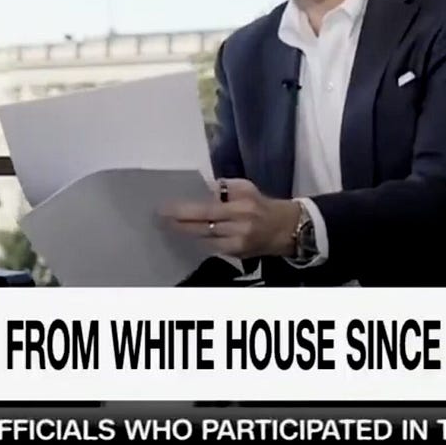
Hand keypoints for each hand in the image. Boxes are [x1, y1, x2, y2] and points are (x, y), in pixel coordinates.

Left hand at [159, 178, 299, 258]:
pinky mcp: (238, 256)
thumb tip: (203, 189)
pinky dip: (201, 241)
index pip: (206, 211)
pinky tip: (188, 235)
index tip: (165, 209)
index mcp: (240, 208)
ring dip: (186, 234)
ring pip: (205, 240)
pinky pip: (213, 248)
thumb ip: (225, 188)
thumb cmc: (261, 204)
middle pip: (202, 228)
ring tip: (169, 226)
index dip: (184, 212)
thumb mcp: (246, 188)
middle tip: (159, 220)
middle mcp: (238, 228)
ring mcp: (238, 245)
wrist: (286, 229)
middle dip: (179, 225)